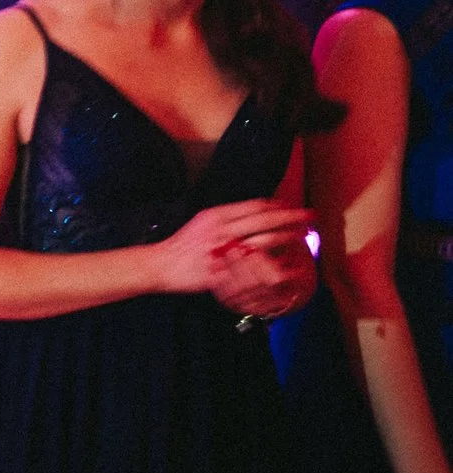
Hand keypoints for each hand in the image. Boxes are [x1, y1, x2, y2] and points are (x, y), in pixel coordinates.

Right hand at [151, 200, 314, 302]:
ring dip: (287, 237)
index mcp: (218, 215)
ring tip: (302, 236)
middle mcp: (223, 228)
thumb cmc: (183, 244)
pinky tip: (285, 261)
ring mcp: (226, 248)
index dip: (277, 205)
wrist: (162, 264)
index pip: (254, 205)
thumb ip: (227, 217)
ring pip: (265, 239)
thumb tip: (253, 213)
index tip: (292, 206)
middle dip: (291, 217)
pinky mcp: (227, 267)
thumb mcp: (203, 221)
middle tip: (309, 215)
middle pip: (265, 219)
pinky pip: (255, 264)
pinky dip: (273, 262)